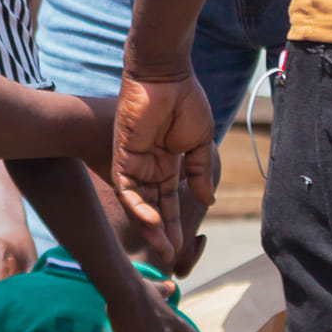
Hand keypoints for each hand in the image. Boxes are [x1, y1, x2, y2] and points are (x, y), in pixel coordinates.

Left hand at [112, 69, 215, 264]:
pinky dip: (139, 205)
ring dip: (149, 225)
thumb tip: (208, 200)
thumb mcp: (199, 141)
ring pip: (139, 202)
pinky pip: (127, 187)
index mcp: (168, 163)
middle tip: (169, 256)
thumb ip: (200, 171)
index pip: (169, 201)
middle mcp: (149, 166)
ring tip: (162, 246)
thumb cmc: (185, 100)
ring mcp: (135, 161)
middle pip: (153, 207)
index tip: (181, 245)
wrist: (167, 75)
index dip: (175, 223)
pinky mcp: (123, 154)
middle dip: (161, 232)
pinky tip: (153, 220)